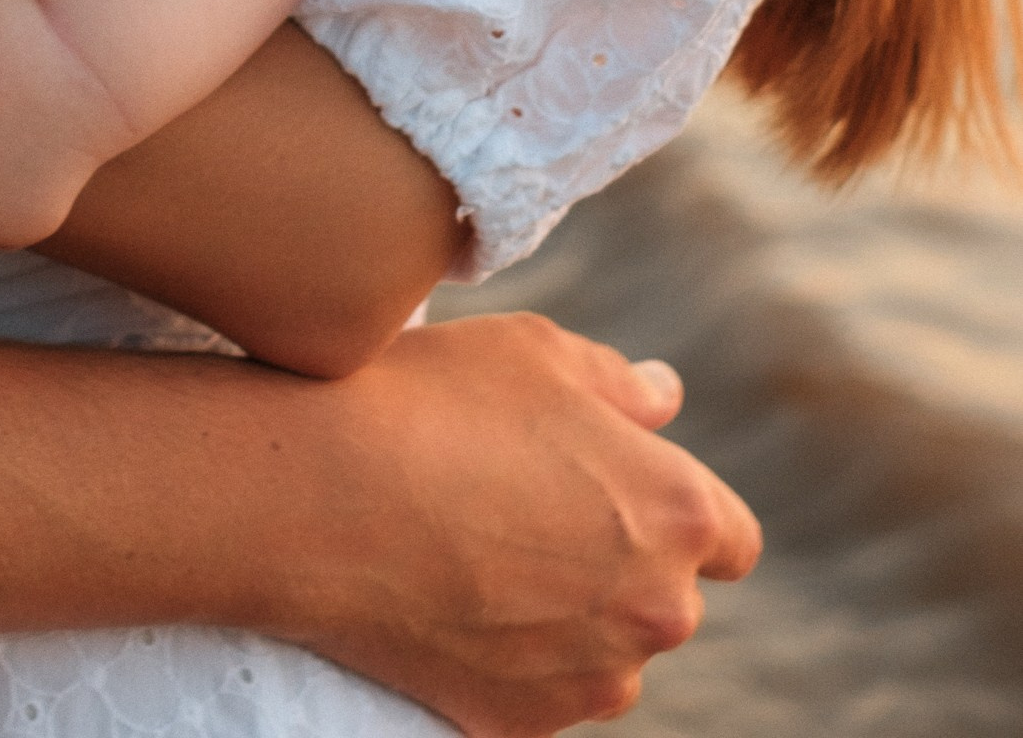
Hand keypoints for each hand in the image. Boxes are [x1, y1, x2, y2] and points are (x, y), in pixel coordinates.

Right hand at [286, 316, 757, 732]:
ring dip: (572, 619)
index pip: (731, 540)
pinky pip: (540, 693)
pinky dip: (512, 659)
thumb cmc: (434, 402)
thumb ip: (621, 381)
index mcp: (678, 511)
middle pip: (666, 599)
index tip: (616, 490)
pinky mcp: (522, 726)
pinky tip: (450, 601)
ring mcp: (591, 680)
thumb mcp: (536, 351)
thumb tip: (665, 397)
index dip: (677, 511)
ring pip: (607, 655)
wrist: (321, 499)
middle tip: (526, 509)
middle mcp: (658, 610)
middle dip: (618, 563)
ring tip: (480, 554)